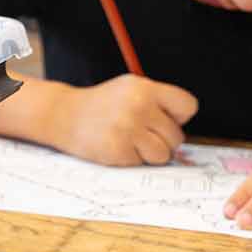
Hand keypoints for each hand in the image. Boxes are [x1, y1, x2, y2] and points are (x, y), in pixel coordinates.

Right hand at [51, 75, 198, 165]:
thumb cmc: (102, 105)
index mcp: (145, 88)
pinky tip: (116, 146)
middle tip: (141, 133)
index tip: (163, 118)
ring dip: (151, 153)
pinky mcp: (118, 150)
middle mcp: (139, 106)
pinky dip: (132, 159)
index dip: (178, 117)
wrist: (64, 115)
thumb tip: (182, 131)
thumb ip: (158, 103)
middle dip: (163, 139)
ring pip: (164, 154)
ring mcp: (128, 129)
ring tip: (131, 141)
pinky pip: (142, 164)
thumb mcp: (130, 89)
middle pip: (177, 136)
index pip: (187, 106)